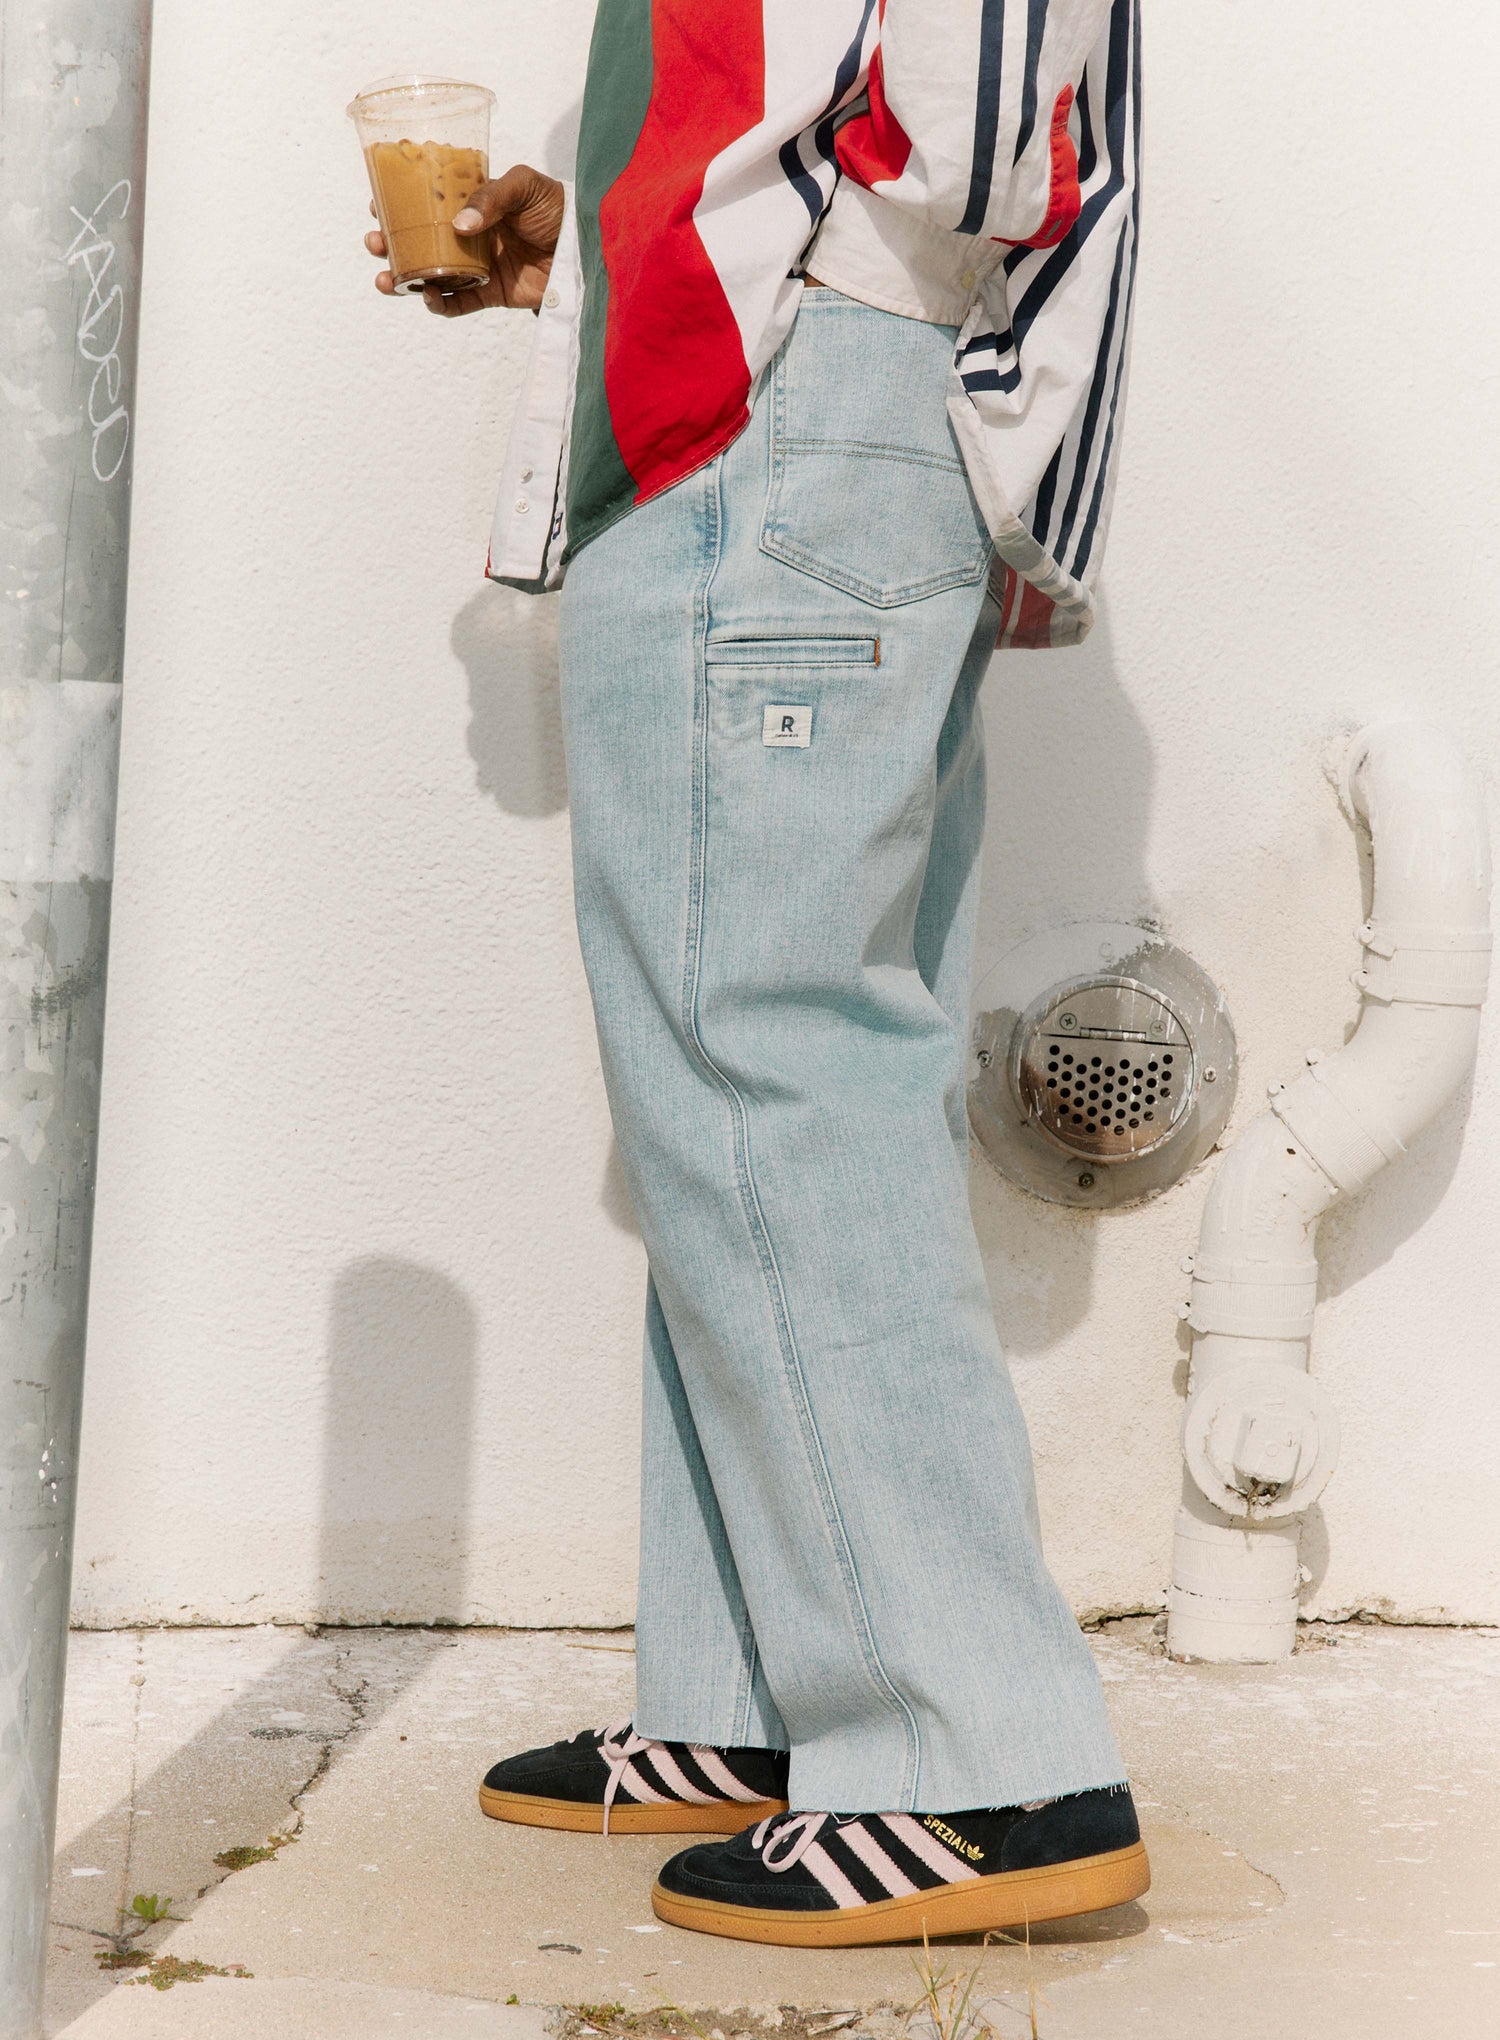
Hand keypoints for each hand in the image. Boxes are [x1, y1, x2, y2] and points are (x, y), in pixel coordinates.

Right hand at [364, 163, 565, 316]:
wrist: (587, 247)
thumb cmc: (558, 207)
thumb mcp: (525, 186)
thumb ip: (492, 197)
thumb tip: (460, 224)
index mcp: (472, 202)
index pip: (428, 201)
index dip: (401, 204)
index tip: (377, 205)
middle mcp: (470, 234)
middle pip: (421, 239)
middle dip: (392, 243)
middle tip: (374, 243)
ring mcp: (479, 264)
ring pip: (433, 273)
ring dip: (405, 277)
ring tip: (387, 279)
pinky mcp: (493, 293)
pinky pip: (459, 302)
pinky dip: (441, 304)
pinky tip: (426, 298)